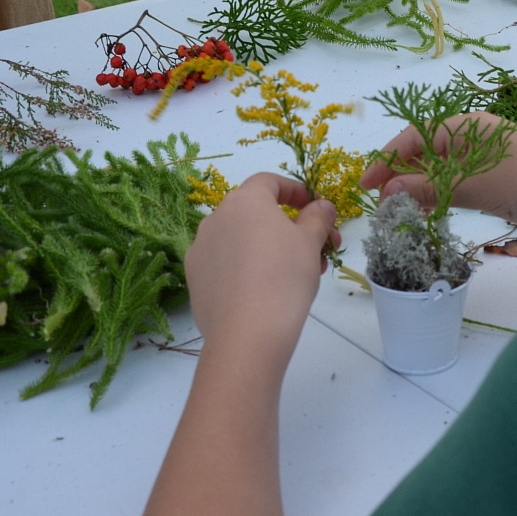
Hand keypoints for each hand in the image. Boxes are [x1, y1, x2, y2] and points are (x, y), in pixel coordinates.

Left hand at [183, 174, 336, 360]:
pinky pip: (226, 263)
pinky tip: (264, 291)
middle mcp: (216, 218)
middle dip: (288, 227)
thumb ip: (318, 218)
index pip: (269, 182)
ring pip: (241, 239)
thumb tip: (321, 206)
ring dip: (269, 248)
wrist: (247, 333)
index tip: (316, 209)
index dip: (296, 191)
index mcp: (244, 201)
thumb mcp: (310, 243)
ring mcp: (201, 249)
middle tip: (316, 251)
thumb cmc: (284, 277)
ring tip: (295, 276)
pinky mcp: (195, 278)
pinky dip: (246, 267)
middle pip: (256, 213)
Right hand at [360, 114, 516, 230]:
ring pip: (442, 166)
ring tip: (401, 209)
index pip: (412, 137)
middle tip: (381, 202)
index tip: (364, 186)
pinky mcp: (499, 173)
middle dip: (400, 174)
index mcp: (464, 125)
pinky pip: (460, 178)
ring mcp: (487, 154)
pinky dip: (442, 191)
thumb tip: (386, 193)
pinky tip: (433, 209)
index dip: (386, 160)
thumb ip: (426, 187)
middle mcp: (473, 133)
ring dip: (420, 185)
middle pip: (424, 150)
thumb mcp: (470, 186)